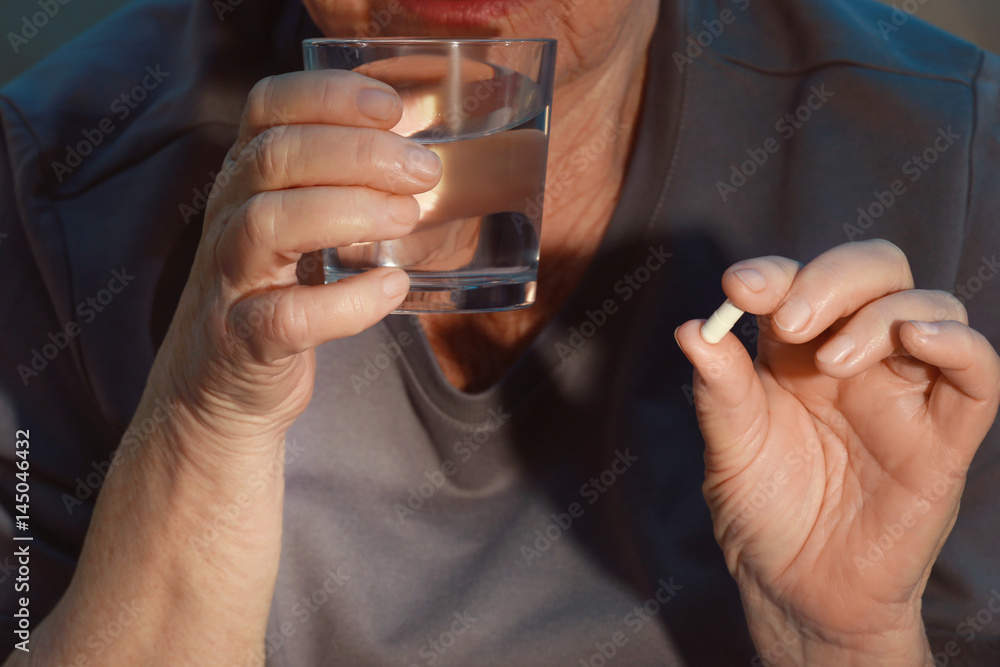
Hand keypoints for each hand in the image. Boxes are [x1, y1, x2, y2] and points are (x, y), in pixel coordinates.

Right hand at [151, 69, 440, 457]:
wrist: (216, 390)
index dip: (327, 95)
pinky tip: (391, 287)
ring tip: (406, 216)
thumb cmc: (274, 294)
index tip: (391, 106)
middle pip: (276, 157)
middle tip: (422, 169)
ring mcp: (228, 280)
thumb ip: (340, 184)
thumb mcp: (296, 225)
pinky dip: (347, 303)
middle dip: (358, 152)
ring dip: (350, 212)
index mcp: (245, 180)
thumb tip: (420, 142)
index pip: (268, 108)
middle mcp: (228, 219)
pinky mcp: (242, 341)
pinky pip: (286, 317)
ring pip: (269, 223)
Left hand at [676, 240, 999, 664]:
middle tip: (790, 320)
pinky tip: (919, 339)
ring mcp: (903, 393)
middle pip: (874, 274)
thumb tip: (692, 329)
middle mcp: (854, 358)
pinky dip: (958, 343)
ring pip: (927, 308)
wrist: (796, 589)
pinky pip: (976, 375)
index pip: (799, 283)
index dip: (774, 273)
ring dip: (881, 315)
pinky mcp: (944, 437)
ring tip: (834, 361)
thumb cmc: (761, 512)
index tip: (740, 287)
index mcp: (795, 351)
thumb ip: (720, 389)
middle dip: (833, 279)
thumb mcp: (729, 448)